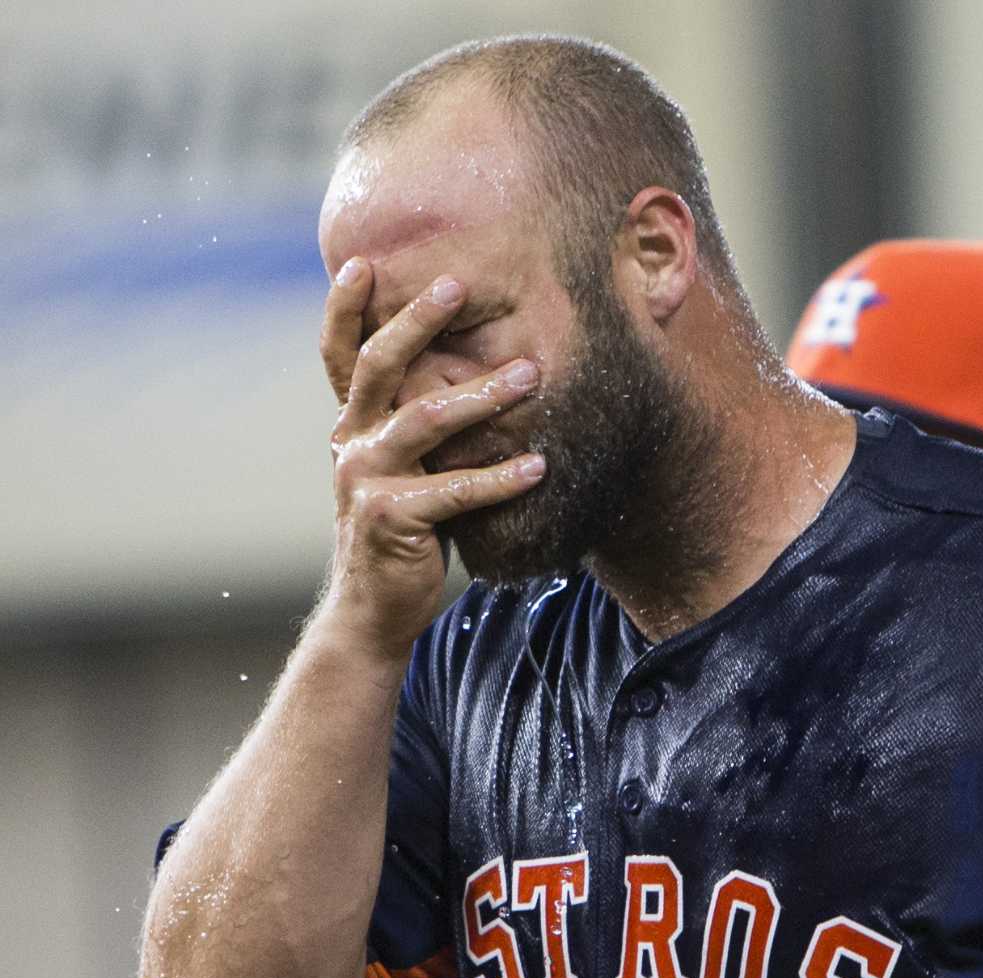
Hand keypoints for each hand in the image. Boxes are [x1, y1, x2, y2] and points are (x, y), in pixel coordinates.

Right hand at [317, 258, 545, 658]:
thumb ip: (417, 428)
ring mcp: (368, 479)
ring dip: (481, 395)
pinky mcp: (393, 518)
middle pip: (381, 366)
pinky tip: (539, 466)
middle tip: (458, 285)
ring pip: (425, 420)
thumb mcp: (403, 471)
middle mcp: (352, 443)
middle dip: (417, 321)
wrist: (376, 608)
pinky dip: (501, 478)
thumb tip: (468, 375)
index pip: (339, 354)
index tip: (363, 261)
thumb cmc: (404, 533)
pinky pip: (457, 490)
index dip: (344, 307)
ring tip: (531, 375)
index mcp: (352, 425)